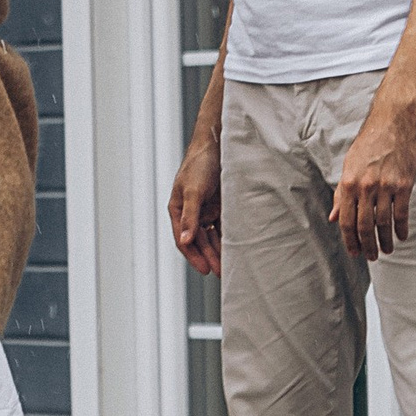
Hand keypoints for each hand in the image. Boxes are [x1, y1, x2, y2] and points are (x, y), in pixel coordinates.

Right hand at [169, 129, 221, 277]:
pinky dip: (228, 237)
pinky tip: (237, 247)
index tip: (206, 270)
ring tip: (229, 265)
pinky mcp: (220, 204)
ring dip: (218, 250)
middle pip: (199, 240)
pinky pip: (223, 225)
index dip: (194, 256)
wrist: (218, 142)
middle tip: (220, 272)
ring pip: (211, 235)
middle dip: (208, 256)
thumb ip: (190, 217)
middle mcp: (191, 211)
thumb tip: (185, 241)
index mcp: (178, 208)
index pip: (183, 239)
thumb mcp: (194, 191)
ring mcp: (206, 208)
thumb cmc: (200, 163)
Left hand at [332, 89, 415, 261]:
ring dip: (385, 240)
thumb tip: (334, 218)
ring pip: (384, 223)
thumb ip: (341, 194)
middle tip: (370, 257)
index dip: (349, 240)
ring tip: (386, 250)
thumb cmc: (369, 144)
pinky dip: (401, 228)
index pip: (346, 220)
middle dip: (367, 246)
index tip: (354, 252)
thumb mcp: (349, 166)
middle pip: (364, 226)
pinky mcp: (404, 184)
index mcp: (348, 183)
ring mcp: (385, 186)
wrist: (392, 123)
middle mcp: (365, 187)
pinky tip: (401, 236)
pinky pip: (402, 213)